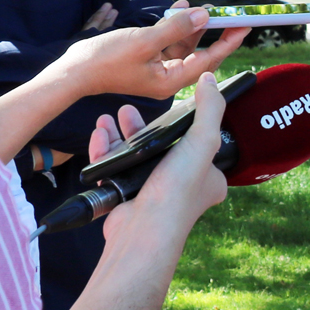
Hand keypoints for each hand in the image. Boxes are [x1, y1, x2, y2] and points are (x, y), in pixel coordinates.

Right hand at [56, 1, 249, 100]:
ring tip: (205, 6)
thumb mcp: (144, 41)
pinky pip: (167, 42)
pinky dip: (174, 26)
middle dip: (214, 33)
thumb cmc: (106, 60)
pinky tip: (180, 8)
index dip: (228, 42)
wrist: (74, 71)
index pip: (208, 60)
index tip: (244, 27)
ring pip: (183, 45)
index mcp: (171, 80)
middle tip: (233, 16)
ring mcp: (157, 69)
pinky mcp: (146, 60)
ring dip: (193, 25)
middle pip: (199, 53)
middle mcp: (168, 77)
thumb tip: (204, 16)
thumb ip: (176, 28)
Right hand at [99, 71, 228, 244]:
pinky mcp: (127, 197)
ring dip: (118, 135)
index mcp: (207, 177)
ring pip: (133, 155)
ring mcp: (153, 192)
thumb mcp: (203, 141)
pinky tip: (99, 134)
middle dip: (140, 126)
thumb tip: (210, 80)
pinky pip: (114, 168)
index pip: (197, 144)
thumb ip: (209, 109)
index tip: (166, 109)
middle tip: (126, 110)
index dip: (182, 125)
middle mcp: (182, 186)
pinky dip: (105, 151)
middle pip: (159, 146)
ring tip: (106, 118)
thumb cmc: (179, 190)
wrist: (145, 230)